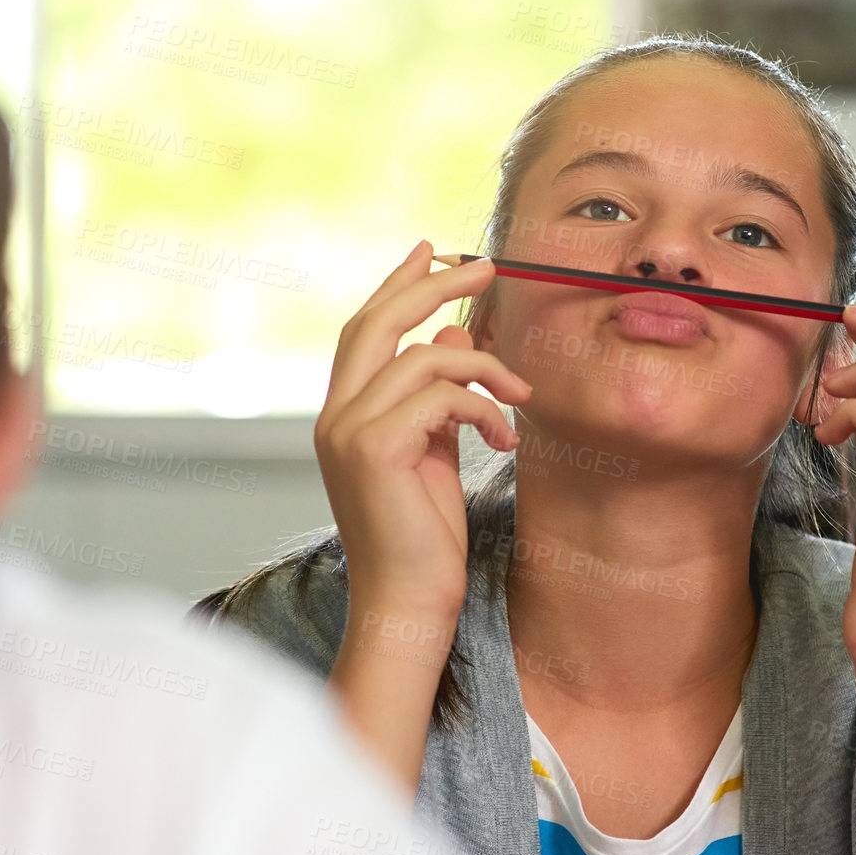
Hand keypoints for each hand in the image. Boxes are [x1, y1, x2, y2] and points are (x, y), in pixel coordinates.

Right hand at [314, 240, 530, 621]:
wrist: (408, 603)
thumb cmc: (424, 538)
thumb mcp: (434, 453)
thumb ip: (436, 398)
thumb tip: (452, 338)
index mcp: (344, 415)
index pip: (363, 331)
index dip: (396, 286)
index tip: (431, 251)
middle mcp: (335, 417)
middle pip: (378, 323)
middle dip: (433, 285)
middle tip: (486, 264)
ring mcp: (348, 431)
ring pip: (422, 358)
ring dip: (484, 367)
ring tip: (520, 395)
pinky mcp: (374, 449)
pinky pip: (440, 397)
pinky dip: (484, 409)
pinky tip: (503, 441)